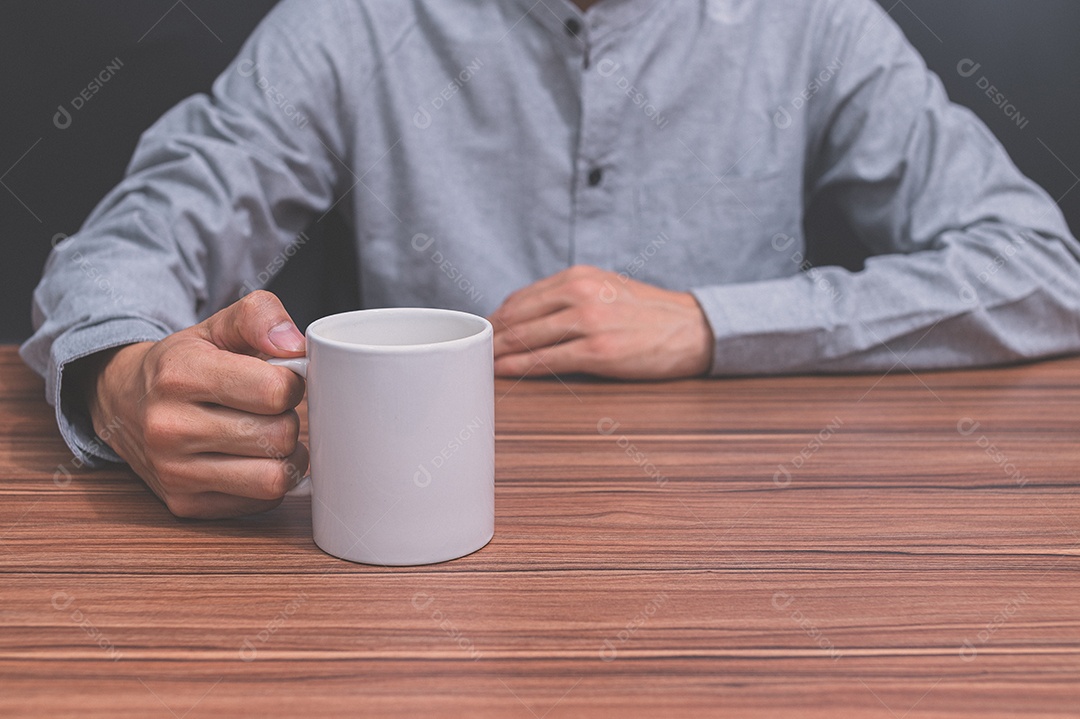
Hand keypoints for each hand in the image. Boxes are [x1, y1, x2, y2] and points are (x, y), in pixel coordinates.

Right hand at [83, 291, 309, 518]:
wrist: (124, 403)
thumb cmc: (183, 365)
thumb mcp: (217, 326)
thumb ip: (259, 316)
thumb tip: (294, 345)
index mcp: (180, 375)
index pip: (274, 391)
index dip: (291, 384)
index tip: (279, 381)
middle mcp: (169, 428)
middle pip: (279, 436)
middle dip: (288, 420)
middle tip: (272, 411)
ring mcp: (173, 473)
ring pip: (274, 479)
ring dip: (287, 457)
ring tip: (271, 437)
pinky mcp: (183, 505)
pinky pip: (260, 503)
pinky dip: (268, 483)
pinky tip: (253, 461)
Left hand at [489, 265, 713, 378]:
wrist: (694, 329)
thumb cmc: (649, 314)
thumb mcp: (607, 289)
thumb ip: (569, 297)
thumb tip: (527, 317)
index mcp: (580, 276)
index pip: (522, 298)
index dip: (497, 318)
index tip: (481, 333)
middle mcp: (581, 293)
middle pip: (517, 317)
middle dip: (490, 337)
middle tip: (469, 352)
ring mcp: (589, 322)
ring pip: (527, 338)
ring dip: (499, 354)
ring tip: (480, 365)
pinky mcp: (598, 351)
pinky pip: (547, 361)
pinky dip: (520, 368)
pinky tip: (506, 374)